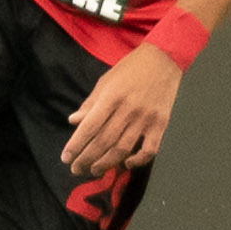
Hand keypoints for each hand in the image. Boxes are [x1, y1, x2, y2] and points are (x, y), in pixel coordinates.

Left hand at [65, 43, 182, 179]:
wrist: (164, 58)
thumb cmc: (131, 69)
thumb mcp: (106, 81)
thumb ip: (90, 103)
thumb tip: (73, 121)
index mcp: (111, 97)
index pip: (89, 127)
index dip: (76, 145)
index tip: (66, 158)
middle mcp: (127, 110)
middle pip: (103, 142)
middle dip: (87, 159)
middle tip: (76, 170)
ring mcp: (146, 118)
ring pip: (123, 149)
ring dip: (106, 163)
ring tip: (95, 171)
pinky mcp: (161, 123)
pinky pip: (149, 149)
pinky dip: (138, 160)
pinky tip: (127, 163)